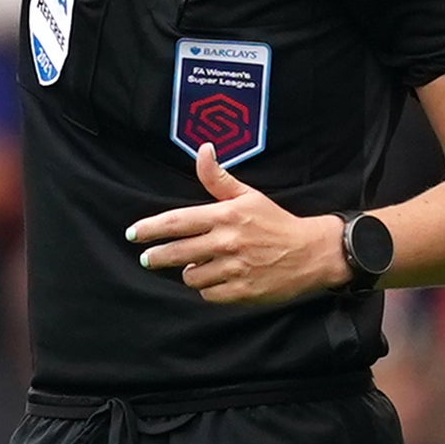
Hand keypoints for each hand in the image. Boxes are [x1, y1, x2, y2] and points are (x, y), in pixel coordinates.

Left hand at [126, 146, 349, 305]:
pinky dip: (209, 288)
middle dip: (156, 257)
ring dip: (190, 272)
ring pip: (191, 276)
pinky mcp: (243, 291)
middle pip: (176, 252)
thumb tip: (203, 149)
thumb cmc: (275, 222)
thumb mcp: (248, 196)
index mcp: (225, 216)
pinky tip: (217, 279)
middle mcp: (227, 242)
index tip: (132, 234)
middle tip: (148, 258)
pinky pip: (209, 294)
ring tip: (200, 265)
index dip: (150, 229)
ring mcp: (235, 268)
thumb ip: (218, 178)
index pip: (177, 221)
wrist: (312, 252)